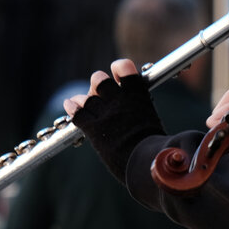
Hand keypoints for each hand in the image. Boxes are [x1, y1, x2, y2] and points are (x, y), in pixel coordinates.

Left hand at [63, 58, 163, 182]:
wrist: (147, 161)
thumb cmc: (157, 146)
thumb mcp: (153, 121)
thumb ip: (142, 112)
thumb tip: (142, 115)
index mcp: (138, 95)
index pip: (123, 67)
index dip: (119, 68)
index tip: (119, 74)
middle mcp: (119, 99)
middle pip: (98, 79)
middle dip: (98, 84)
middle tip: (100, 93)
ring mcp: (105, 113)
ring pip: (86, 97)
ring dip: (84, 100)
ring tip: (83, 102)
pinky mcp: (93, 128)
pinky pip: (77, 112)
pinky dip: (72, 108)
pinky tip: (71, 105)